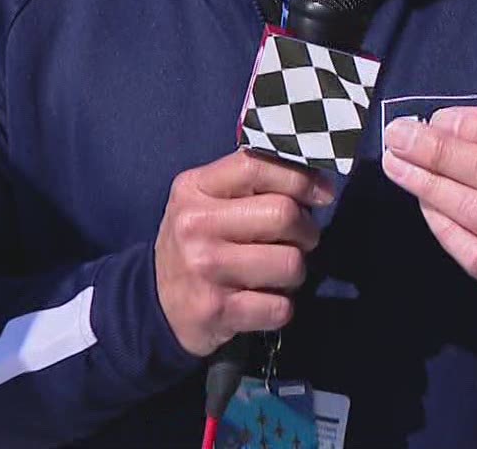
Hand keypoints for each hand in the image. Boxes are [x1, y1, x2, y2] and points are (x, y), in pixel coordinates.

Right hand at [154, 150, 333, 356]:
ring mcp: (205, 270)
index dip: (300, 178)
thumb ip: (251, 182)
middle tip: (298, 240)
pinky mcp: (217, 311)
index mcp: (194, 188)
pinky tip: (261, 301)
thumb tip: (319, 186)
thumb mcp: (207, 200)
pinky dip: (281, 306)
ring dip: (295, 271)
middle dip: (306, 230)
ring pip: (291, 263)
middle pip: (284, 215)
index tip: (321, 194)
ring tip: (275, 272)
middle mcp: (195, 226)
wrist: (155, 304)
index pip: (256, 165)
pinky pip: (281, 306)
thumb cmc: (196, 243)